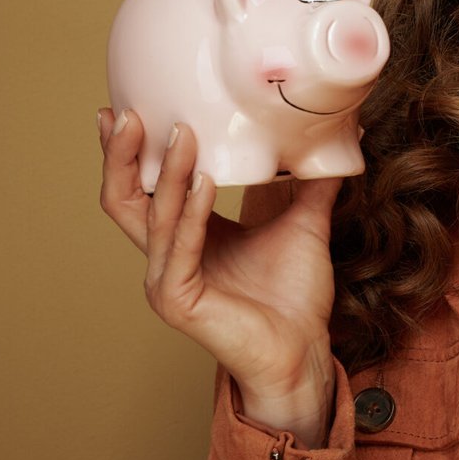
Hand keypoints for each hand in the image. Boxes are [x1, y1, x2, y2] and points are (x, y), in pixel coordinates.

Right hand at [96, 107, 339, 444]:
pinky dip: (191, 212)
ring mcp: (168, 280)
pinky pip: (181, 248)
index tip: (127, 108)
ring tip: (181, 132)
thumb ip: (311, 182)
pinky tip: (205, 180)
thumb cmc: (296, 298)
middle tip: (130, 112)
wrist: (305, 351)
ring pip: (151, 216)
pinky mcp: (179, 301)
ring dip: (167, 172)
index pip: (143, 187)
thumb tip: (336, 137)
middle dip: (122, 155)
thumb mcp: (303, 223)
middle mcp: (167, 256)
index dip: (130, 151)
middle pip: (125, 198)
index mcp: (186, 237)